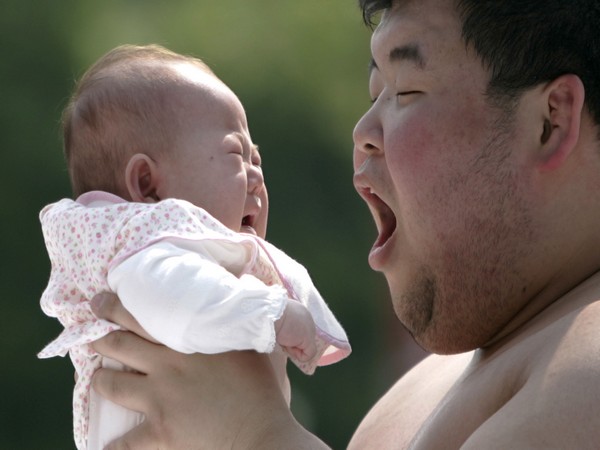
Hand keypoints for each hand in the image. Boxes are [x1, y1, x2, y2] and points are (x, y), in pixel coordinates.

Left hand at [90, 293, 325, 448]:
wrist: (259, 430)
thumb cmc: (260, 385)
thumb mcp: (248, 342)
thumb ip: (232, 320)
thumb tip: (235, 292)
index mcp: (186, 340)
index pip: (141, 315)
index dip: (114, 306)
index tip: (100, 301)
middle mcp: (166, 365)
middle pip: (118, 345)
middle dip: (98, 337)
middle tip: (89, 334)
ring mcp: (159, 399)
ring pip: (112, 386)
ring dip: (100, 380)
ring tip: (98, 378)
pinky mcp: (160, 432)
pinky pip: (125, 442)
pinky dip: (114, 446)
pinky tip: (105, 446)